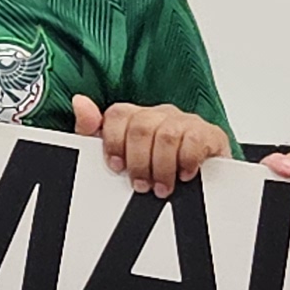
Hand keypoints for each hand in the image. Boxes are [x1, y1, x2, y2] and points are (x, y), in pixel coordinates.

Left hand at [76, 99, 228, 197]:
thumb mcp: (119, 154)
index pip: (118, 115)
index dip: (114, 143)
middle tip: (142, 185)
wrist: (205, 180)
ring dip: (162, 167)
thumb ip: (93, 131)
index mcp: (137, 118)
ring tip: (162, 187)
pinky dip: (187, 160)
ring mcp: (185, 122)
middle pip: (141, 126)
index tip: (117, 168)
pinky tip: (184, 174)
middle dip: (138, 162)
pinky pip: (195, 140)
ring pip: (166, 135)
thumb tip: (79, 102)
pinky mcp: (209, 134)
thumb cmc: (157, 168)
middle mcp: (160, 115)